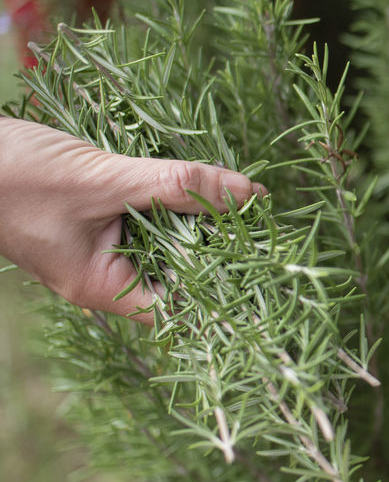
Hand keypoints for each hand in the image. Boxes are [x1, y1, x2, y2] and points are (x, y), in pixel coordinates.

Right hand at [0, 117, 262, 323]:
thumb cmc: (14, 174)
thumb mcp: (104, 179)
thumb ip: (178, 185)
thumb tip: (249, 193)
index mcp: (104, 286)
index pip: (183, 307)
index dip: (228, 289)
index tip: (269, 263)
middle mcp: (107, 275)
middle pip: (183, 271)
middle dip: (221, 244)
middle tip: (263, 215)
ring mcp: (102, 246)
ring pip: (170, 239)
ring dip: (199, 214)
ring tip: (243, 195)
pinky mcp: (100, 216)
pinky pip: (150, 214)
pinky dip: (173, 196)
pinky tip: (198, 176)